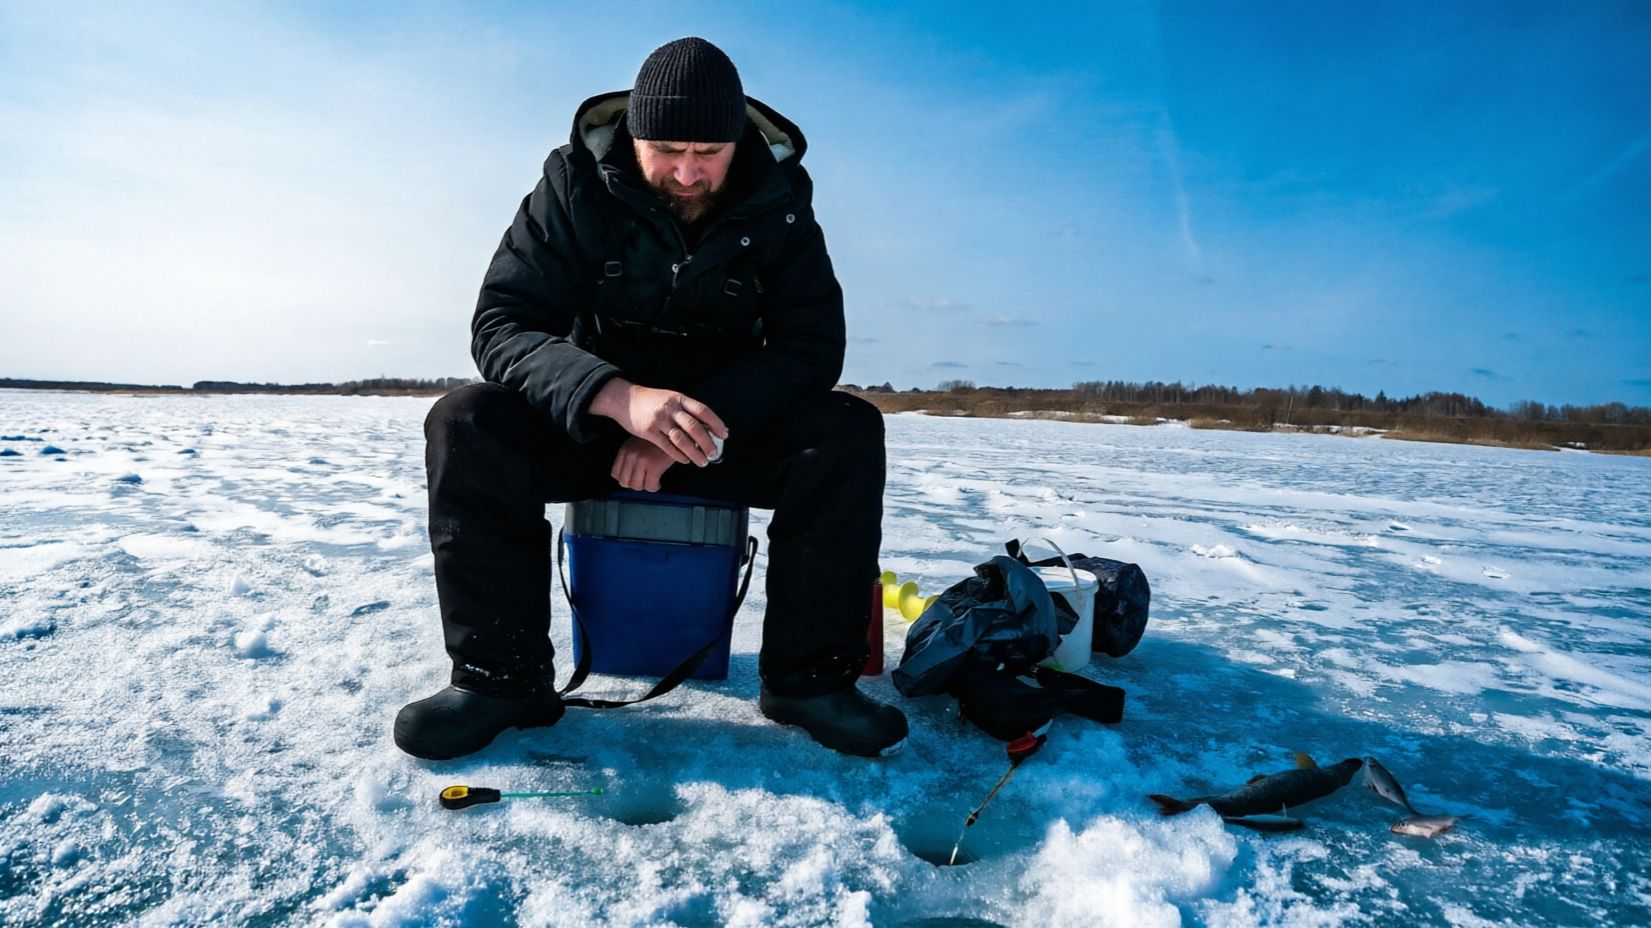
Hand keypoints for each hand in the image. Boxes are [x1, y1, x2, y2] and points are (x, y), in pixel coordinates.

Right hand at [589, 378, 727, 466]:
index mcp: (679, 399)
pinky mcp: (649, 431)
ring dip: (694, 452)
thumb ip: (687, 410)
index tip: (724, 434)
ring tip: (702, 462)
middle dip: (707, 442)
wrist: (625, 399)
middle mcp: (671, 408)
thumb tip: (708, 425)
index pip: (703, 411)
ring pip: (682, 439)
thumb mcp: (671, 398)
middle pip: (694, 427)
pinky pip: (667, 446)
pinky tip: (685, 460)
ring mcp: (660, 420)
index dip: (716, 423)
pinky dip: (678, 455)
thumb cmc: (651, 401)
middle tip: (714, 453)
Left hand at [610, 435, 676, 491]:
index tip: (633, 480)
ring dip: (645, 487)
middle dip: (635, 485)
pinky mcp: (654, 466)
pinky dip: (655, 487)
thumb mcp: (639, 443)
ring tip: (652, 482)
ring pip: (637, 486)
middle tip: (644, 482)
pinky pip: (650, 486)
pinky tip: (659, 482)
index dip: (625, 480)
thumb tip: (628, 475)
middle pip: (624, 482)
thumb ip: (631, 456)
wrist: (676, 434)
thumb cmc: (659, 440)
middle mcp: (631, 455)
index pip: (615, 473)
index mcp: (625, 450)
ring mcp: (642, 460)